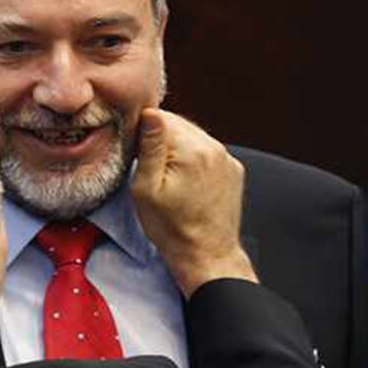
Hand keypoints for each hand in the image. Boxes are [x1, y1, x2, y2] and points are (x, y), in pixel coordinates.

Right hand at [130, 108, 256, 296]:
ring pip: (192, 136)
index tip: (134, 152)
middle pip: (178, 123)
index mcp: (192, 149)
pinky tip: (184, 180)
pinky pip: (206, 151)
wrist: (206, 254)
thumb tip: (150, 113)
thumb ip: (150, 146)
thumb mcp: (146, 189)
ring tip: (166, 175)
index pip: (160, 116)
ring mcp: (227, 158)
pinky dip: (192, 158)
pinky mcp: (233, 169)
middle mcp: (215, 148)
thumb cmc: (172, 228)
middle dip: (160, 138)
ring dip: (176, 147)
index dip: (141, 130)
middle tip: (147, 165)